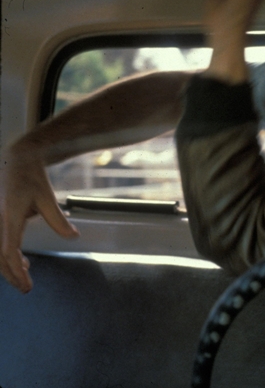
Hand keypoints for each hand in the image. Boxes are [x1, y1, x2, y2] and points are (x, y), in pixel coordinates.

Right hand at [0, 142, 78, 292]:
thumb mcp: (47, 196)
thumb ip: (58, 219)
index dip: (17, 271)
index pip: (9, 251)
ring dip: (7, 266)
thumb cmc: (31, 177)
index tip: (27, 284)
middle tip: (26, 288)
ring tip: (25, 274)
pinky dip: (6, 255)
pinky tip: (22, 261)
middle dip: (11, 274)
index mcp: (9, 216)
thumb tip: (73, 236)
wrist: (15, 159)